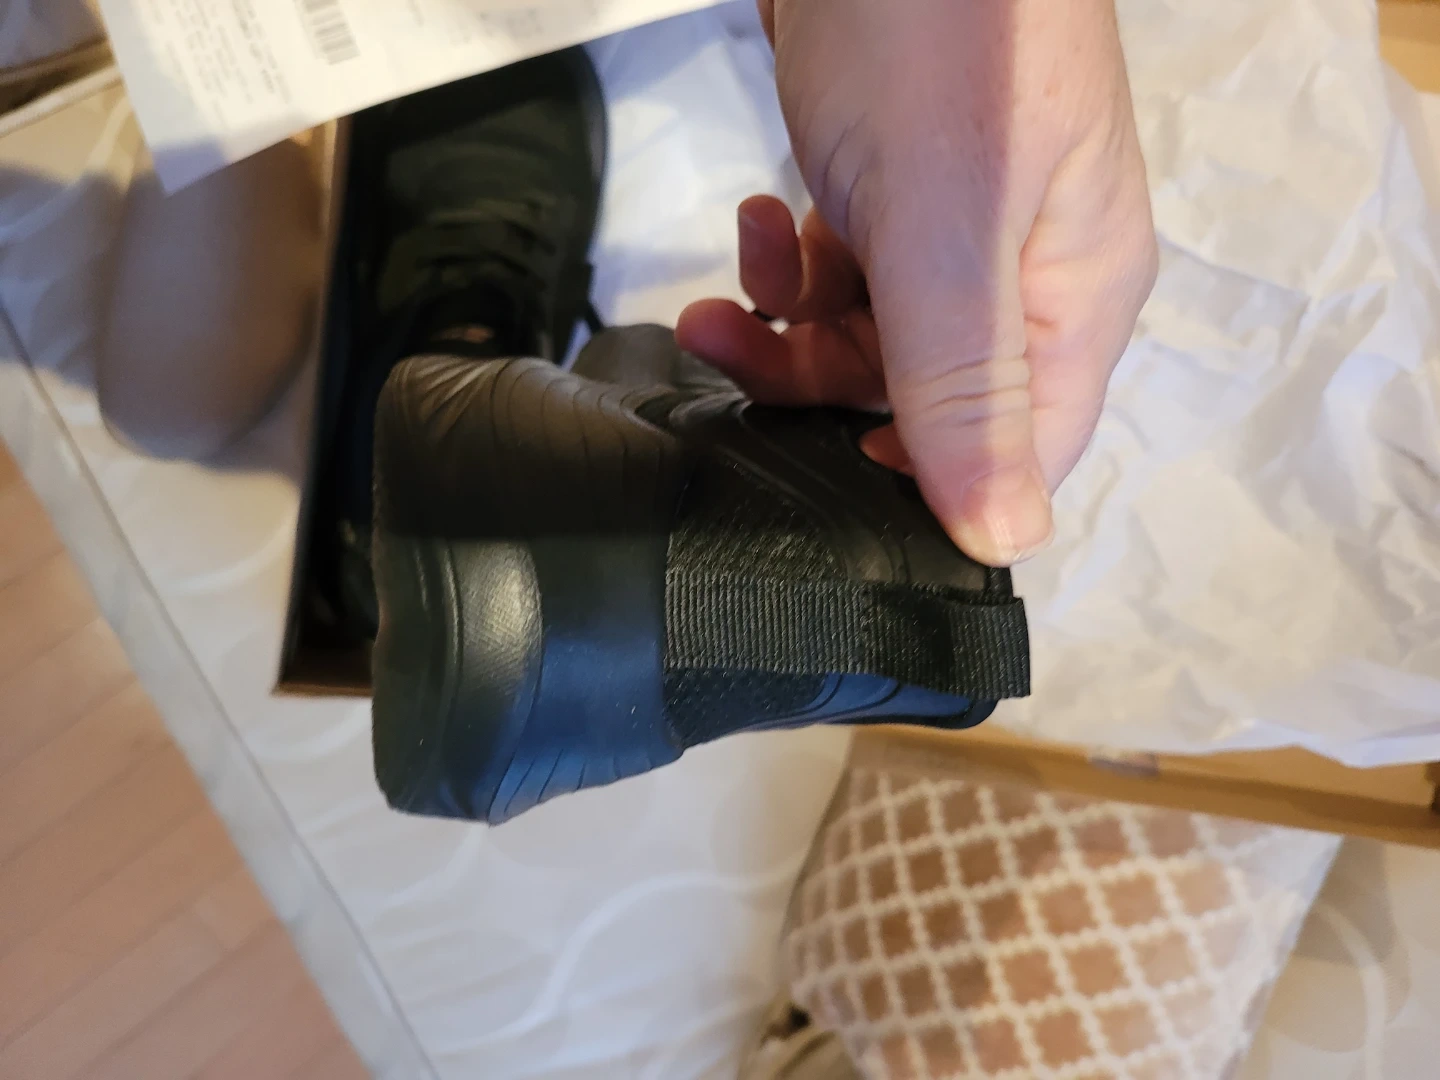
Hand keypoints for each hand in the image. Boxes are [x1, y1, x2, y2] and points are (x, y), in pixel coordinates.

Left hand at [677, 0, 1156, 565]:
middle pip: (924, 399)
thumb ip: (968, 384)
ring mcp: (960, 227)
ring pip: (870, 336)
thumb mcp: (947, 226)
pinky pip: (845, 269)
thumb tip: (1005, 539)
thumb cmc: (944, 28)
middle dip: (819, 384)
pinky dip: (789, 260)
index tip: (827, 471)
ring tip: (722, 289)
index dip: (925, 482)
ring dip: (787, 322)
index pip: (1021, 451)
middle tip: (733, 348)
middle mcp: (1029, 274)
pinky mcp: (898, 185)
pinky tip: (759, 220)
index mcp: (1075, 295)